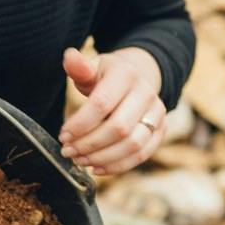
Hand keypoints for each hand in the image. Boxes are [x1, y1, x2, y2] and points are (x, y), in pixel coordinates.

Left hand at [58, 46, 166, 177]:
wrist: (136, 78)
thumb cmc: (107, 76)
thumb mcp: (92, 67)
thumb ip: (78, 66)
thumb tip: (69, 56)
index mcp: (126, 75)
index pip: (102, 104)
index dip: (80, 124)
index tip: (63, 135)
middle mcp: (146, 93)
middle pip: (118, 128)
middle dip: (89, 144)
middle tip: (68, 151)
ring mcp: (158, 113)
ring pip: (133, 145)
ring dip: (102, 158)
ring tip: (80, 160)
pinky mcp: (162, 130)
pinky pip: (142, 154)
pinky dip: (118, 166)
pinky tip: (96, 167)